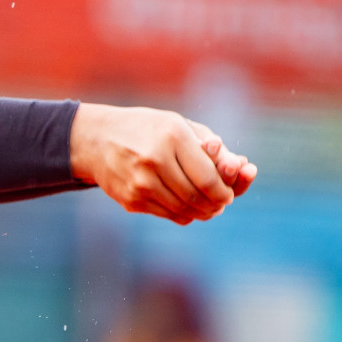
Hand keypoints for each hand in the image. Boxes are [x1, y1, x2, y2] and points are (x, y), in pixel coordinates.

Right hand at [69, 103, 257, 224]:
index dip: (226, 191)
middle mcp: (154, 160)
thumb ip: (212, 147)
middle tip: (221, 202)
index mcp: (171, 137)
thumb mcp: (180, 127)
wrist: (97, 140)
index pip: (209, 178)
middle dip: (216, 204)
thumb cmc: (148, 130)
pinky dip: (184, 213)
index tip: (229, 193)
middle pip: (198, 197)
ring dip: (203, 211)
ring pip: (185, 210)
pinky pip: (169, 214)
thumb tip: (244, 169)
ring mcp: (140, 183)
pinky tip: (185, 204)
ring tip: (207, 205)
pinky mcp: (131, 200)